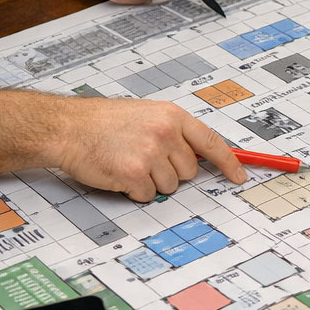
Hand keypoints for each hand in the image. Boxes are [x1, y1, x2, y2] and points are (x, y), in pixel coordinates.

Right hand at [59, 99, 246, 201]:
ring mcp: (151, 154)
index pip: (211, 142)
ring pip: (170, 186)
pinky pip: (148, 195)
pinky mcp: (134, 174)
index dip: (229, 162)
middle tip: (146, 158)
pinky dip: (134, 191)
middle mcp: (165, 133)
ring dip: (151, 181)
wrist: (69, 128)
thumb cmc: (103, 122)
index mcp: (172, 116)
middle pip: (190, 171)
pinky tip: (120, 173)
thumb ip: (174, 131)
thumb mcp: (147, 114)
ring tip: (129, 162)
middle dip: (172, 171)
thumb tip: (199, 154)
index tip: (239, 176)